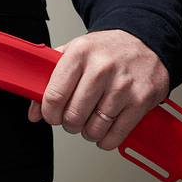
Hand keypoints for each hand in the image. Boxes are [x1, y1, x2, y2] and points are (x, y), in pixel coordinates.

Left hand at [27, 30, 168, 149]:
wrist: (146, 41)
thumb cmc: (107, 50)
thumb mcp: (73, 54)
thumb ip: (49, 80)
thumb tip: (35, 112)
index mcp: (79, 55)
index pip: (54, 96)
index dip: (49, 113)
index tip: (52, 116)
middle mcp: (101, 69)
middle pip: (73, 116)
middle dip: (69, 123)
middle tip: (73, 118)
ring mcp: (123, 86)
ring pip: (94, 128)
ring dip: (88, 132)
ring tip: (90, 122)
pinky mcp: (141, 100)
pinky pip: (116, 134)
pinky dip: (107, 139)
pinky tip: (105, 131)